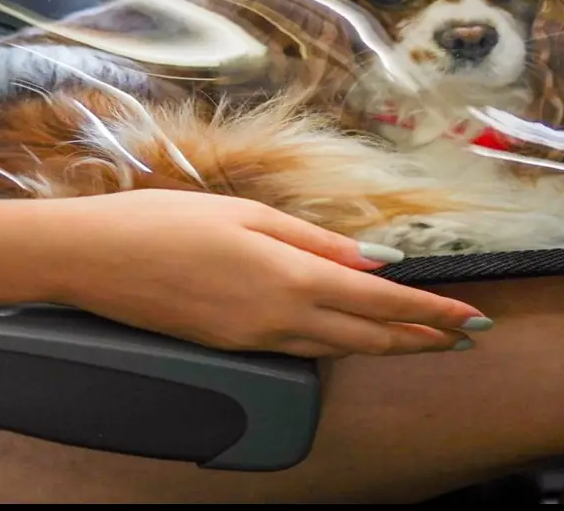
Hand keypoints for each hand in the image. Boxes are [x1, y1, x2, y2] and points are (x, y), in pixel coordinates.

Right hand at [35, 189, 489, 358]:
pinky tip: (348, 335)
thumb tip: (370, 260)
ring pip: (339, 349)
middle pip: (368, 336)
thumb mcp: (244, 214)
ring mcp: (255, 339)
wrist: (93, 260)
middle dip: (421, 337)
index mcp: (288, 277)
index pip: (380, 303)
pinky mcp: (231, 345)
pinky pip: (302, 349)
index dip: (430, 312)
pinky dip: (339, 344)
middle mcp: (279, 318)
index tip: (469, 316)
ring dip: (386, 345)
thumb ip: (313, 240)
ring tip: (422, 341)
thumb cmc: (160, 223)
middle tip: (464, 336)